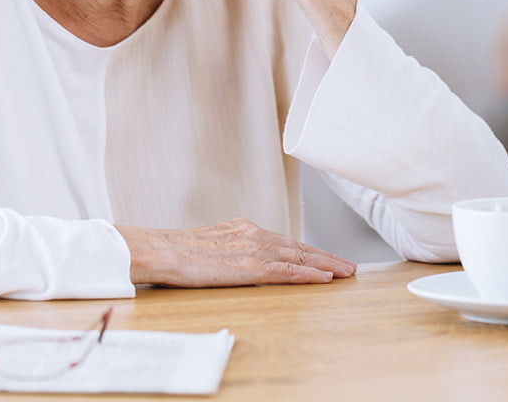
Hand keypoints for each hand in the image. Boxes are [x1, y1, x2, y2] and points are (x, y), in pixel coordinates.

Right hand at [117, 217, 357, 286]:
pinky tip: (325, 278)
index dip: (308, 251)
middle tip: (348, 265)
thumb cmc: (173, 251)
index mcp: (242, 229)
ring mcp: (253, 248)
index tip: (326, 258)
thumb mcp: (207, 245)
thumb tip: (232, 260)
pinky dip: (309, 274)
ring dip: (326, 264)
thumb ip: (226, 249)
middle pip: (298, 247)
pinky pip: (286, 271)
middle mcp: (252, 234)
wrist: (159, 249)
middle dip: (325, 256)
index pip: (283, 242)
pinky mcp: (249, 265)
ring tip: (346, 272)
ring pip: (299, 257)